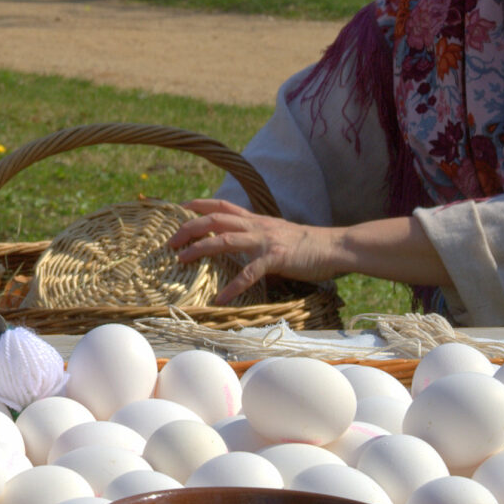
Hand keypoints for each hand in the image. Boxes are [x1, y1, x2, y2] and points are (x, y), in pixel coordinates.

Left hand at [167, 199, 340, 300]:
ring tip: (181, 259)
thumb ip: (256, 236)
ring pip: (224, 240)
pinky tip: (221, 299)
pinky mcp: (275, 258)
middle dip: (189, 228)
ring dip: (200, 249)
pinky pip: (249, 273)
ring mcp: (264, 241)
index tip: (179, 207)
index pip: (222, 206)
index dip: (199, 204)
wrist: (333, 246)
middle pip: (214, 220)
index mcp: (255, 220)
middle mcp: (256, 226)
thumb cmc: (305, 244)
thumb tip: (240, 244)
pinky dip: (233, 287)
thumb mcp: (276, 233)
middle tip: (170, 242)